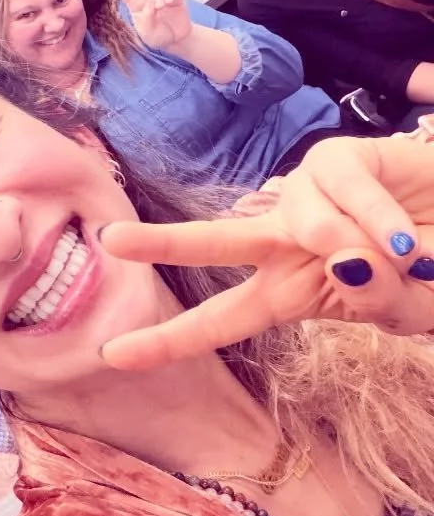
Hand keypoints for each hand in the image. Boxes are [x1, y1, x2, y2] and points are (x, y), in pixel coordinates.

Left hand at [99, 134, 433, 369]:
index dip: (169, 340)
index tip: (111, 355)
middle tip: (111, 242)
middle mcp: (286, 242)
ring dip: (357, 246)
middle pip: (214, 244)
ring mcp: (309, 198)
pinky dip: (378, 217)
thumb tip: (343, 263)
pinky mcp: (340, 160)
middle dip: (162, 244)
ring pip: (301, 221)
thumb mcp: (410, 310)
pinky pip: (345, 188)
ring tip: (404, 254)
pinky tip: (406, 235)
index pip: (221, 321)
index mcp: (291, 291)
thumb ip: (376, 300)